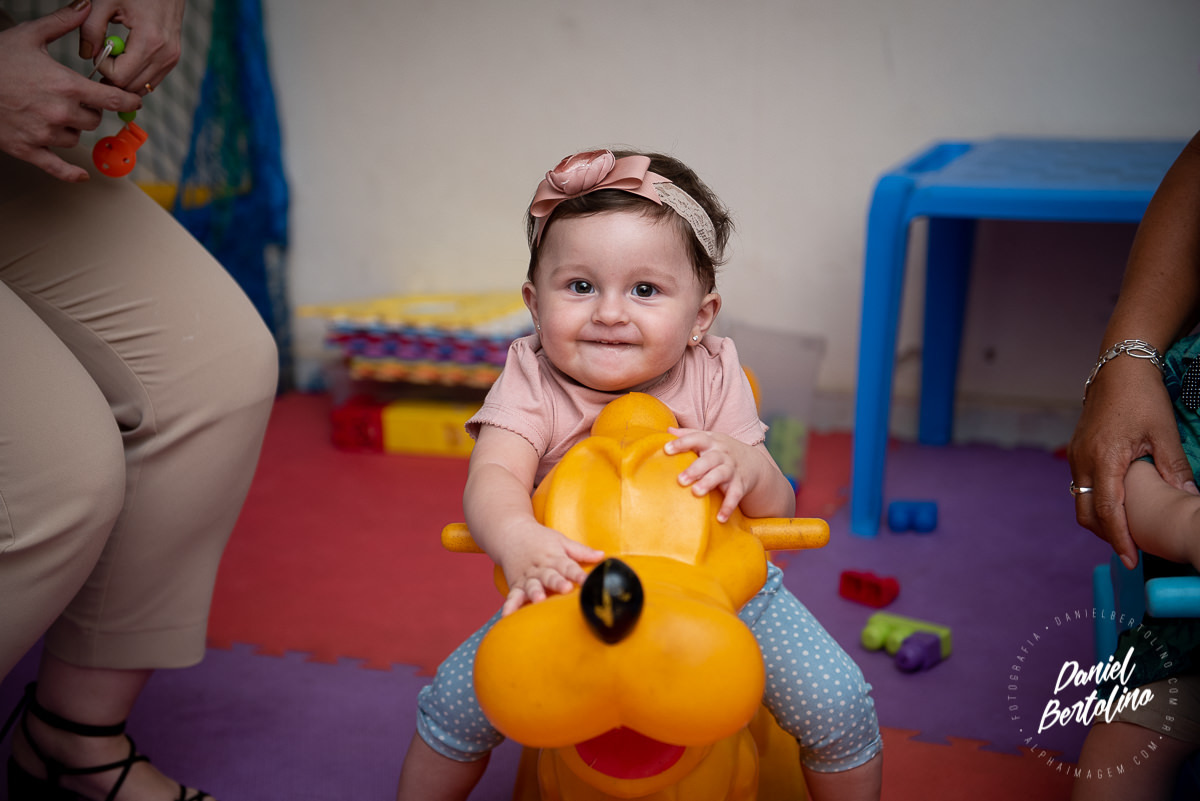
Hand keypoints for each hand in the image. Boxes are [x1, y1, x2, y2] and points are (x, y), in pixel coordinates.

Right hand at [0, 0, 141, 180]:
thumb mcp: (29, 36)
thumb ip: (61, 23)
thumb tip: (84, 7)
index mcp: (66, 86)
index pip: (113, 99)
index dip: (129, 100)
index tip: (135, 101)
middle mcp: (60, 112)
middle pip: (95, 120)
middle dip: (90, 111)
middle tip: (75, 102)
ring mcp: (45, 133)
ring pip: (76, 138)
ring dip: (71, 129)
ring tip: (52, 114)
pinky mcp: (29, 149)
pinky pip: (58, 167)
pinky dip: (71, 173)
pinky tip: (82, 176)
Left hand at [81, 0, 184, 93]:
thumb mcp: (105, 2)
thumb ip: (90, 29)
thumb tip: (86, 55)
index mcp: (150, 41)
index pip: (119, 76)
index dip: (102, 66)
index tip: (98, 48)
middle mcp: (165, 54)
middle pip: (131, 87)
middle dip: (112, 76)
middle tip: (103, 56)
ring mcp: (172, 58)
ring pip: (143, 88)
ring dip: (125, 78)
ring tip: (115, 56)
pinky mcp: (173, 59)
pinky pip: (152, 80)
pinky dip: (137, 75)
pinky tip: (128, 58)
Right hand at [497, 524, 603, 616]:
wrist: (511, 533)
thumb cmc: (540, 539)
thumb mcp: (561, 541)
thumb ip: (581, 551)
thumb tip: (603, 555)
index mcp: (554, 556)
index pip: (568, 565)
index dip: (578, 574)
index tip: (588, 581)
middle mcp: (540, 567)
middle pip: (550, 575)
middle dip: (557, 582)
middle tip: (565, 588)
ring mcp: (527, 576)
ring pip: (532, 585)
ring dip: (535, 592)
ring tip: (539, 599)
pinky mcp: (515, 584)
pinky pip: (512, 595)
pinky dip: (510, 604)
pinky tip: (508, 614)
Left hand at [666, 428, 763, 522]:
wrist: (754, 463)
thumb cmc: (721, 451)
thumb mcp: (709, 439)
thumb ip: (689, 435)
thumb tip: (668, 430)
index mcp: (712, 442)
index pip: (697, 438)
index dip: (682, 443)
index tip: (667, 449)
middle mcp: (722, 454)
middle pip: (709, 459)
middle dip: (695, 469)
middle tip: (681, 480)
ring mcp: (732, 470)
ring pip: (721, 475)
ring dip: (709, 483)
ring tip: (696, 492)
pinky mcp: (740, 485)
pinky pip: (735, 495)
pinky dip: (728, 506)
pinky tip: (720, 518)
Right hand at [1067, 357, 1196, 568]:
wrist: (1118, 369)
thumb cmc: (1141, 397)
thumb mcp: (1164, 432)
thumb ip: (1174, 468)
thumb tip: (1189, 499)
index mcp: (1103, 459)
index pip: (1107, 510)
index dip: (1119, 538)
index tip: (1130, 559)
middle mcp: (1082, 461)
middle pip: (1086, 513)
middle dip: (1107, 536)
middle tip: (1130, 551)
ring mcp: (1075, 457)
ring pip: (1081, 502)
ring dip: (1100, 520)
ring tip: (1125, 531)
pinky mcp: (1076, 452)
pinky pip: (1081, 487)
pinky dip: (1096, 503)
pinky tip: (1117, 504)